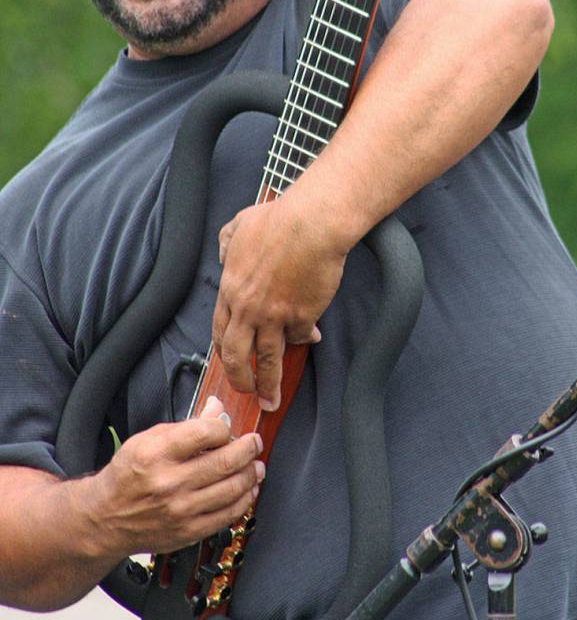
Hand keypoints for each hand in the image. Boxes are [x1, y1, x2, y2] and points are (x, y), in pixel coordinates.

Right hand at [83, 397, 264, 555]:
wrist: (105, 518)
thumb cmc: (127, 476)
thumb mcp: (148, 439)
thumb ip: (186, 424)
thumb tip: (216, 408)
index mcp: (156, 454)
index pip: (206, 432)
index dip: (224, 426)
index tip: (226, 427)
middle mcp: (169, 483)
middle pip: (225, 461)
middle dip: (248, 448)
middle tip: (254, 442)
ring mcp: (181, 510)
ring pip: (232, 489)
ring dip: (251, 474)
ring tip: (256, 465)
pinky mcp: (189, 531)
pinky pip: (228, 515)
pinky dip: (244, 500)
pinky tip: (247, 489)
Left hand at [212, 195, 347, 411]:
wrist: (310, 224)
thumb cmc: (278, 219)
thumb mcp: (240, 224)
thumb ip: (228, 241)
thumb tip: (224, 251)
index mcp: (231, 288)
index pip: (220, 331)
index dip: (224, 351)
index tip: (230, 363)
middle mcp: (248, 308)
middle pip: (236, 356)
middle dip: (240, 381)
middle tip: (246, 392)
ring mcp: (274, 315)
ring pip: (267, 361)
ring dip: (269, 385)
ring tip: (271, 400)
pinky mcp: (301, 317)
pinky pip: (300, 338)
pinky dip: (305, 341)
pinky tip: (312, 340)